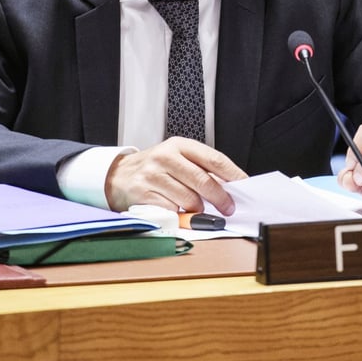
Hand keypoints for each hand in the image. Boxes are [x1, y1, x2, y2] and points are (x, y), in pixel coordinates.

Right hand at [105, 138, 247, 214]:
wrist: (117, 176)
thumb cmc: (154, 169)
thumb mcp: (176, 159)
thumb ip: (200, 169)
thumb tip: (230, 187)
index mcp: (179, 145)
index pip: (214, 159)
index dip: (232, 174)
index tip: (244, 186)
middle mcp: (165, 157)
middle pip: (203, 180)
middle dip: (220, 198)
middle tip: (228, 208)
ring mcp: (153, 175)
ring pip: (189, 199)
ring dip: (198, 209)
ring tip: (195, 208)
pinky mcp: (143, 194)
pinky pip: (172, 210)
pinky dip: (178, 215)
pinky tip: (175, 210)